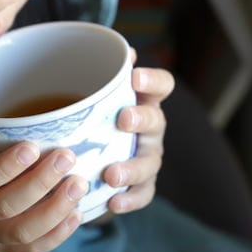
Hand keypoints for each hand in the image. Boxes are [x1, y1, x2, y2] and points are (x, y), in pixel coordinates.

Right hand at [0, 115, 88, 251]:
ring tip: (79, 184)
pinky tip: (77, 213)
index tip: (33, 146)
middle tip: (67, 157)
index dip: (4, 167)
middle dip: (39, 183)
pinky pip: (30, 249)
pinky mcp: (3, 248)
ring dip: (54, 210)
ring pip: (20, 232)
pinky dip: (57, 235)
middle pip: (3, 207)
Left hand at [101, 63, 173, 214]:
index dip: (153, 80)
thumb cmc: (93, 118)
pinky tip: (113, 203)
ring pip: (149, 163)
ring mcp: (148, 157)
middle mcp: (151, 128)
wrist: (89, 160)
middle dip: (142, 119)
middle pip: (156, 121)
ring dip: (132, 168)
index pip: (162, 84)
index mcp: (143, 100)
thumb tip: (103, 48)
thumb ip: (96, 75)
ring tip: (111, 175)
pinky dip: (129, 200)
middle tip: (123, 119)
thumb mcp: (91, 96)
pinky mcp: (141, 186)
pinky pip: (142, 194)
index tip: (134, 77)